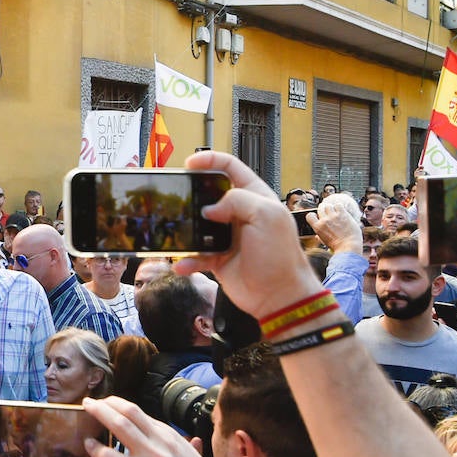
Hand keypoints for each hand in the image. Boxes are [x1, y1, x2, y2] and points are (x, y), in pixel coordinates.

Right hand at [176, 152, 322, 318]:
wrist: (278, 295)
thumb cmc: (279, 255)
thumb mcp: (265, 216)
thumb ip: (237, 200)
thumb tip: (208, 208)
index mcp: (255, 197)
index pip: (231, 169)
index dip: (210, 161)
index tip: (190, 163)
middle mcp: (240, 214)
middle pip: (209, 195)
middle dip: (192, 196)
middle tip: (177, 199)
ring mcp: (227, 236)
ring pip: (198, 225)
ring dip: (186, 230)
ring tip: (176, 234)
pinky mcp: (218, 258)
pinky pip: (195, 255)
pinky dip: (187, 260)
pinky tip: (183, 264)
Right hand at [308, 202, 362, 254]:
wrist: (348, 246)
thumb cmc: (338, 246)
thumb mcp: (324, 242)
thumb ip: (320, 236)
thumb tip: (317, 236)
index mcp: (318, 227)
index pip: (310, 215)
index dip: (314, 214)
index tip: (318, 216)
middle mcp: (324, 220)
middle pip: (320, 208)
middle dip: (324, 209)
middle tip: (329, 212)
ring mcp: (333, 216)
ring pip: (329, 206)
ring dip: (332, 208)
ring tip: (336, 212)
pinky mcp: (342, 214)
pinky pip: (338, 205)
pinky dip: (339, 207)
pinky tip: (342, 212)